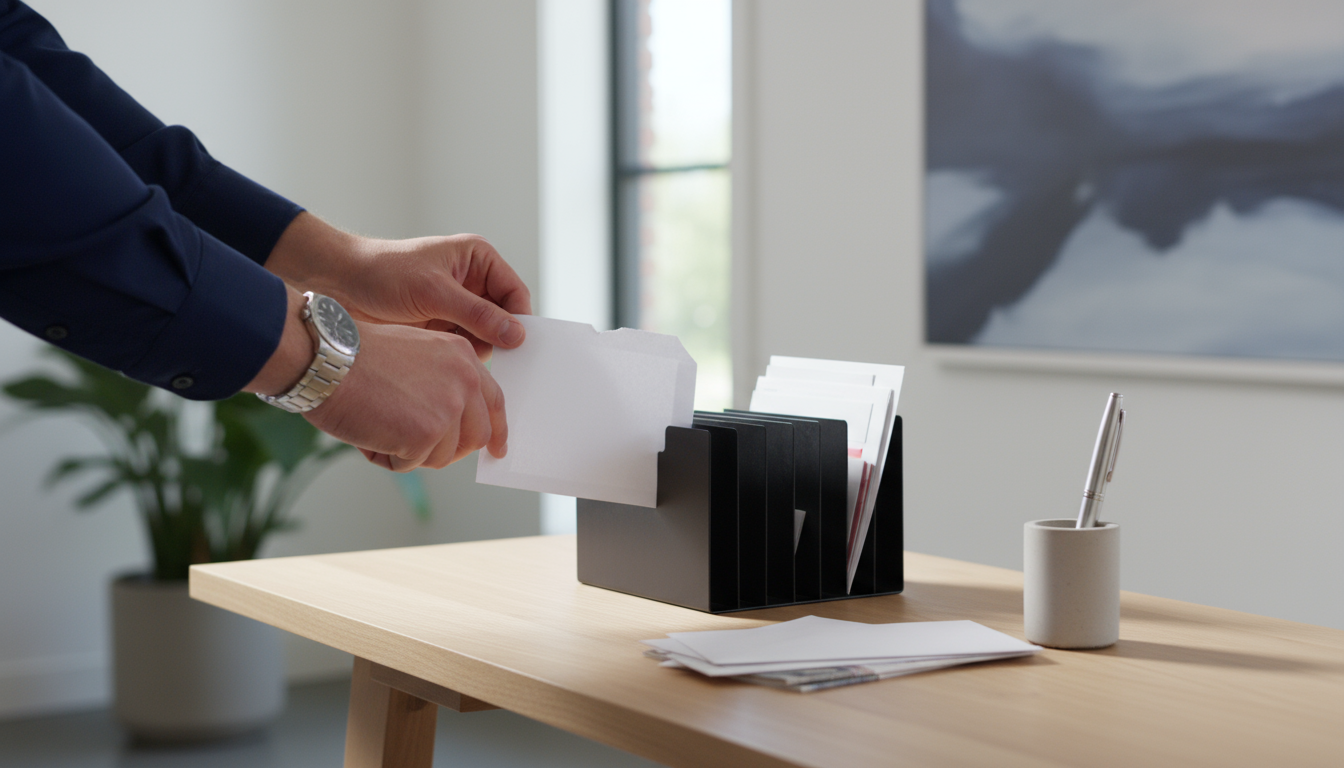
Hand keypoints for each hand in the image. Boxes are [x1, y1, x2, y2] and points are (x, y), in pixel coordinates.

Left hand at [265, 213, 531, 360]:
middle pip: (504, 318)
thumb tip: (516, 335)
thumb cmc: (382, 273)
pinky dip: (461, 358)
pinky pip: (464, 347)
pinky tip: (450, 366)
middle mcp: (472, 283)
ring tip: (461, 361)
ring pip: (486, 337)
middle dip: (498, 339)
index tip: (517, 346)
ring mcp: (457, 308)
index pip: (515, 293)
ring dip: (477, 351)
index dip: (518, 319)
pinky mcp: (441, 328)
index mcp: (477, 260)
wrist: (337, 285)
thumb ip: (478, 315)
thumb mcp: (434, 292)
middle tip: (491, 360)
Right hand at [303, 322, 507, 470]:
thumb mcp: (414, 353)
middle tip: (416, 450)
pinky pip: (411, 464)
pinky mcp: (428, 433)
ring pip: (442, 456)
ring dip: (409, 453)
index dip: (496, 429)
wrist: (325, 359)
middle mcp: (464, 379)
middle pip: (475, 436)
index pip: (493, 400)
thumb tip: (451, 422)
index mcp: (463, 356)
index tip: (497, 449)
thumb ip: (441, 381)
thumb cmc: (354, 356)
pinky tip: (368, 432)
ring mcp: (449, 407)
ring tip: (378, 425)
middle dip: (448, 450)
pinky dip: (386, 458)